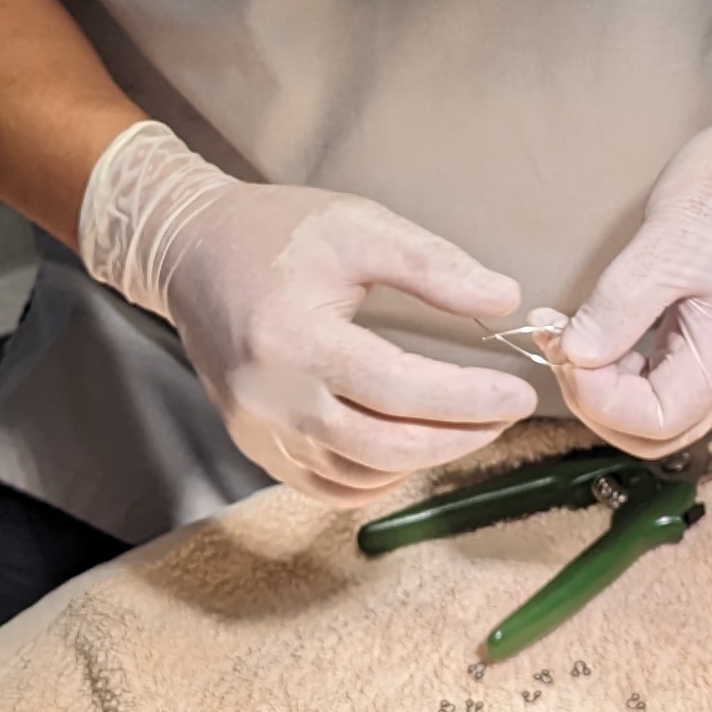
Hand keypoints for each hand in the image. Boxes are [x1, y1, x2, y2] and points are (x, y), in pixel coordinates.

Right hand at [79, 125, 531, 501]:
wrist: (192, 250)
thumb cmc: (278, 232)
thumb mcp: (360, 227)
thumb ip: (433, 266)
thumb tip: (505, 301)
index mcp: (294, 338)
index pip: (396, 388)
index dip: (465, 398)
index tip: (519, 393)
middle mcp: (270, 396)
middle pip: (383, 444)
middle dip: (458, 436)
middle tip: (508, 413)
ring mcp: (258, 428)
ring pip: (359, 472)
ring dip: (425, 458)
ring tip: (471, 424)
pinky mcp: (255, 443)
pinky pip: (328, 483)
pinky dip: (379, 475)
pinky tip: (413, 446)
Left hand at [556, 89, 711, 458]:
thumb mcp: (667, 239)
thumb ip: (619, 306)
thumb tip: (574, 357)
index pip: (657, 420)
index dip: (598, 398)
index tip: (564, 346)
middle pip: (663, 432)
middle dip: (602, 405)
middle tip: (564, 350)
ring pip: (669, 410)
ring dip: (615, 390)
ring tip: (577, 339)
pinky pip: (677, 378)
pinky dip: (634, 370)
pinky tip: (608, 333)